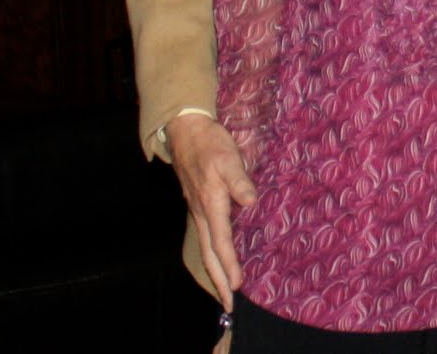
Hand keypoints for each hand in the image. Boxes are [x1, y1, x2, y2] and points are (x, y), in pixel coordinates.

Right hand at [165, 112, 257, 308]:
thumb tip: (250, 202)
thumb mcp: (229, 159)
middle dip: (218, 280)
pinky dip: (213, 254)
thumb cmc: (210, 145)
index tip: (237, 286)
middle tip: (228, 305)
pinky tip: (219, 259)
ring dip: (215, 271)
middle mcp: (202, 213)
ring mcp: (198, 210)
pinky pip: (207, 237)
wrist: (186, 132)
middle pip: (210, 254)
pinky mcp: (199, 205)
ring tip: (224, 290)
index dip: (229, 266)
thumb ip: (240, 181)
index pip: (221, 243)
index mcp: (211, 205)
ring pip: (206, 248)